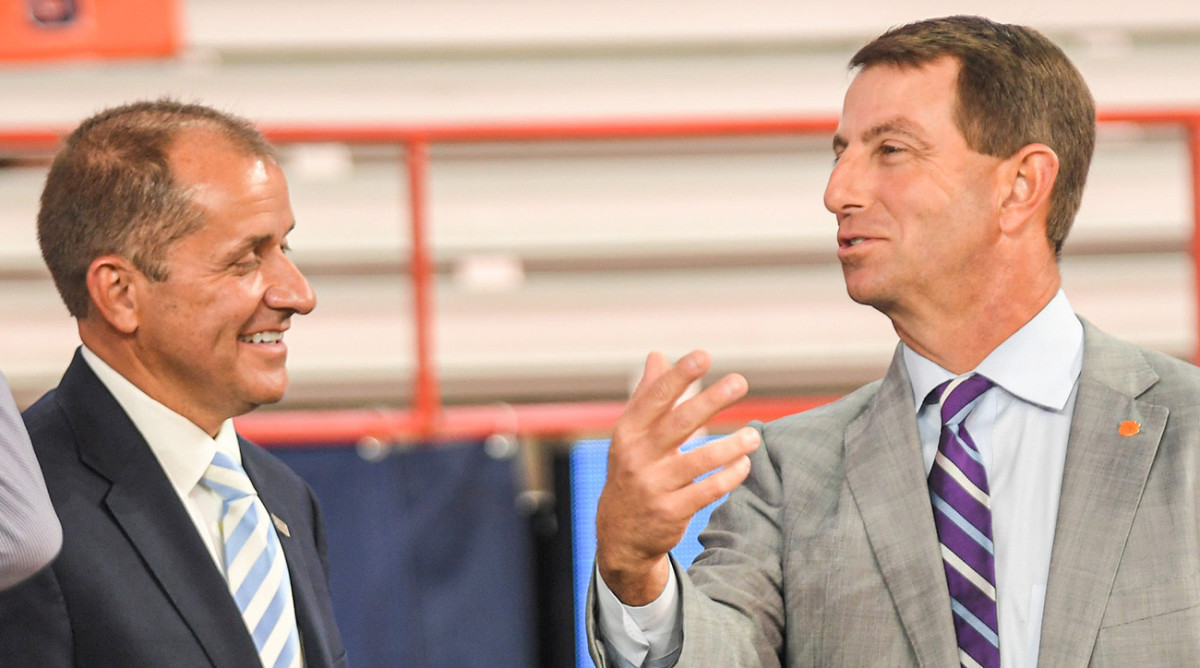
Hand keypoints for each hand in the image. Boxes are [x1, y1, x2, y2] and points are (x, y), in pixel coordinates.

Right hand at [595, 350, 759, 604]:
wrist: (620, 534)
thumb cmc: (632, 471)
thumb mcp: (631, 435)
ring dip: (730, 445)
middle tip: (740, 382)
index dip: (679, 376)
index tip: (703, 356)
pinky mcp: (671, 511)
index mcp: (628, 432)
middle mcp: (638, 456)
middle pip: (679, 423)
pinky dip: (729, 476)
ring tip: (754, 435)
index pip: (655, 398)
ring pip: (699, 460)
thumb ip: (647, 395)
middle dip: (710, 400)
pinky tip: (744, 464)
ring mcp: (654, 485)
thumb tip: (657, 354)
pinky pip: (707, 491)